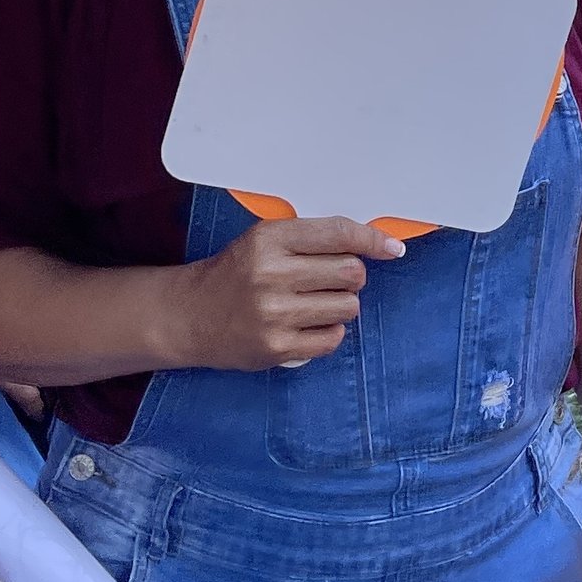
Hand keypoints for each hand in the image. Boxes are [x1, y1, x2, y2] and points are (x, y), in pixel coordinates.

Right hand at [173, 214, 403, 371]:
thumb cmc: (236, 274)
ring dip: (340, 305)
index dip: (372, 240)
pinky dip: (329, 331)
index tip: (391, 248)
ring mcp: (275, 314)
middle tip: (330, 280)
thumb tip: (376, 243)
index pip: (338, 233)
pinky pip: (333, 338)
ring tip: (312, 303)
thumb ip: (312, 238)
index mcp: (270, 240)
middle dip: (350, 275)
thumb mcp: (264, 241)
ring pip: (347, 306)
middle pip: (351, 272)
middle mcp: (271, 275)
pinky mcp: (277, 347)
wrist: (190, 316)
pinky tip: (307, 325)